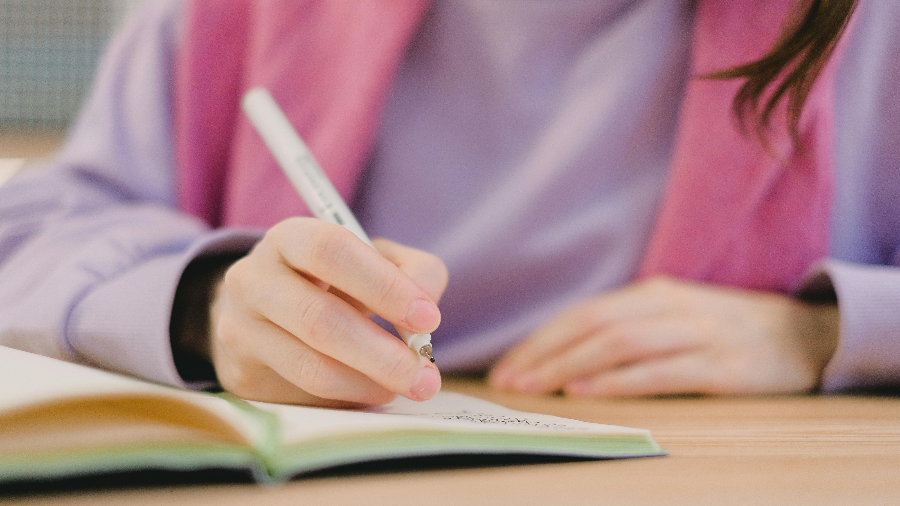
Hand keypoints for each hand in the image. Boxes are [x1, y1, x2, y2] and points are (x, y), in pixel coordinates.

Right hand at [209, 218, 447, 406]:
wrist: (266, 314)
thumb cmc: (335, 282)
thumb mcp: (375, 260)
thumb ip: (414, 272)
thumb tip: (425, 318)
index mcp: (289, 239)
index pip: (331, 251)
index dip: (383, 285)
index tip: (428, 318)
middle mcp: (253, 280)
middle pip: (319, 318)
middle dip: (382, 353)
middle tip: (425, 375)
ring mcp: (241, 331)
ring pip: (310, 366)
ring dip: (370, 383)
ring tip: (407, 386)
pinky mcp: (243, 376)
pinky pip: (304, 395)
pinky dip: (350, 397)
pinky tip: (374, 391)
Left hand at [488, 277, 838, 396]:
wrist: (804, 334)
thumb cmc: (725, 329)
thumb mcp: (673, 316)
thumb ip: (627, 328)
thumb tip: (565, 356)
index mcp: (652, 294)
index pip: (582, 314)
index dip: (541, 340)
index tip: (507, 366)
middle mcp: (669, 307)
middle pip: (593, 325)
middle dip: (544, 354)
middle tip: (509, 382)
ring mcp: (696, 334)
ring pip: (620, 344)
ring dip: (570, 366)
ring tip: (536, 388)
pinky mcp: (722, 366)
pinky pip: (660, 371)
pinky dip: (619, 381)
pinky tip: (587, 391)